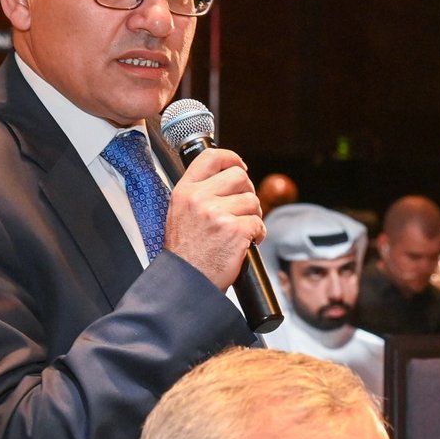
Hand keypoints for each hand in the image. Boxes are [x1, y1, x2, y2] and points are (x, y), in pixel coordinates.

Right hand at [165, 147, 263, 288]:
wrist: (187, 281)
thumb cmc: (187, 253)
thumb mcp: (180, 213)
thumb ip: (200, 192)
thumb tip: (228, 176)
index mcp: (185, 191)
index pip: (211, 157)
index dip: (232, 158)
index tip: (240, 167)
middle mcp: (199, 198)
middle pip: (239, 176)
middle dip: (247, 191)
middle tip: (242, 208)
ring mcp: (217, 213)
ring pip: (253, 200)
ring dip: (253, 216)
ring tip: (240, 230)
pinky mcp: (234, 230)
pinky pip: (258, 223)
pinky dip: (258, 234)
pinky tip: (246, 242)